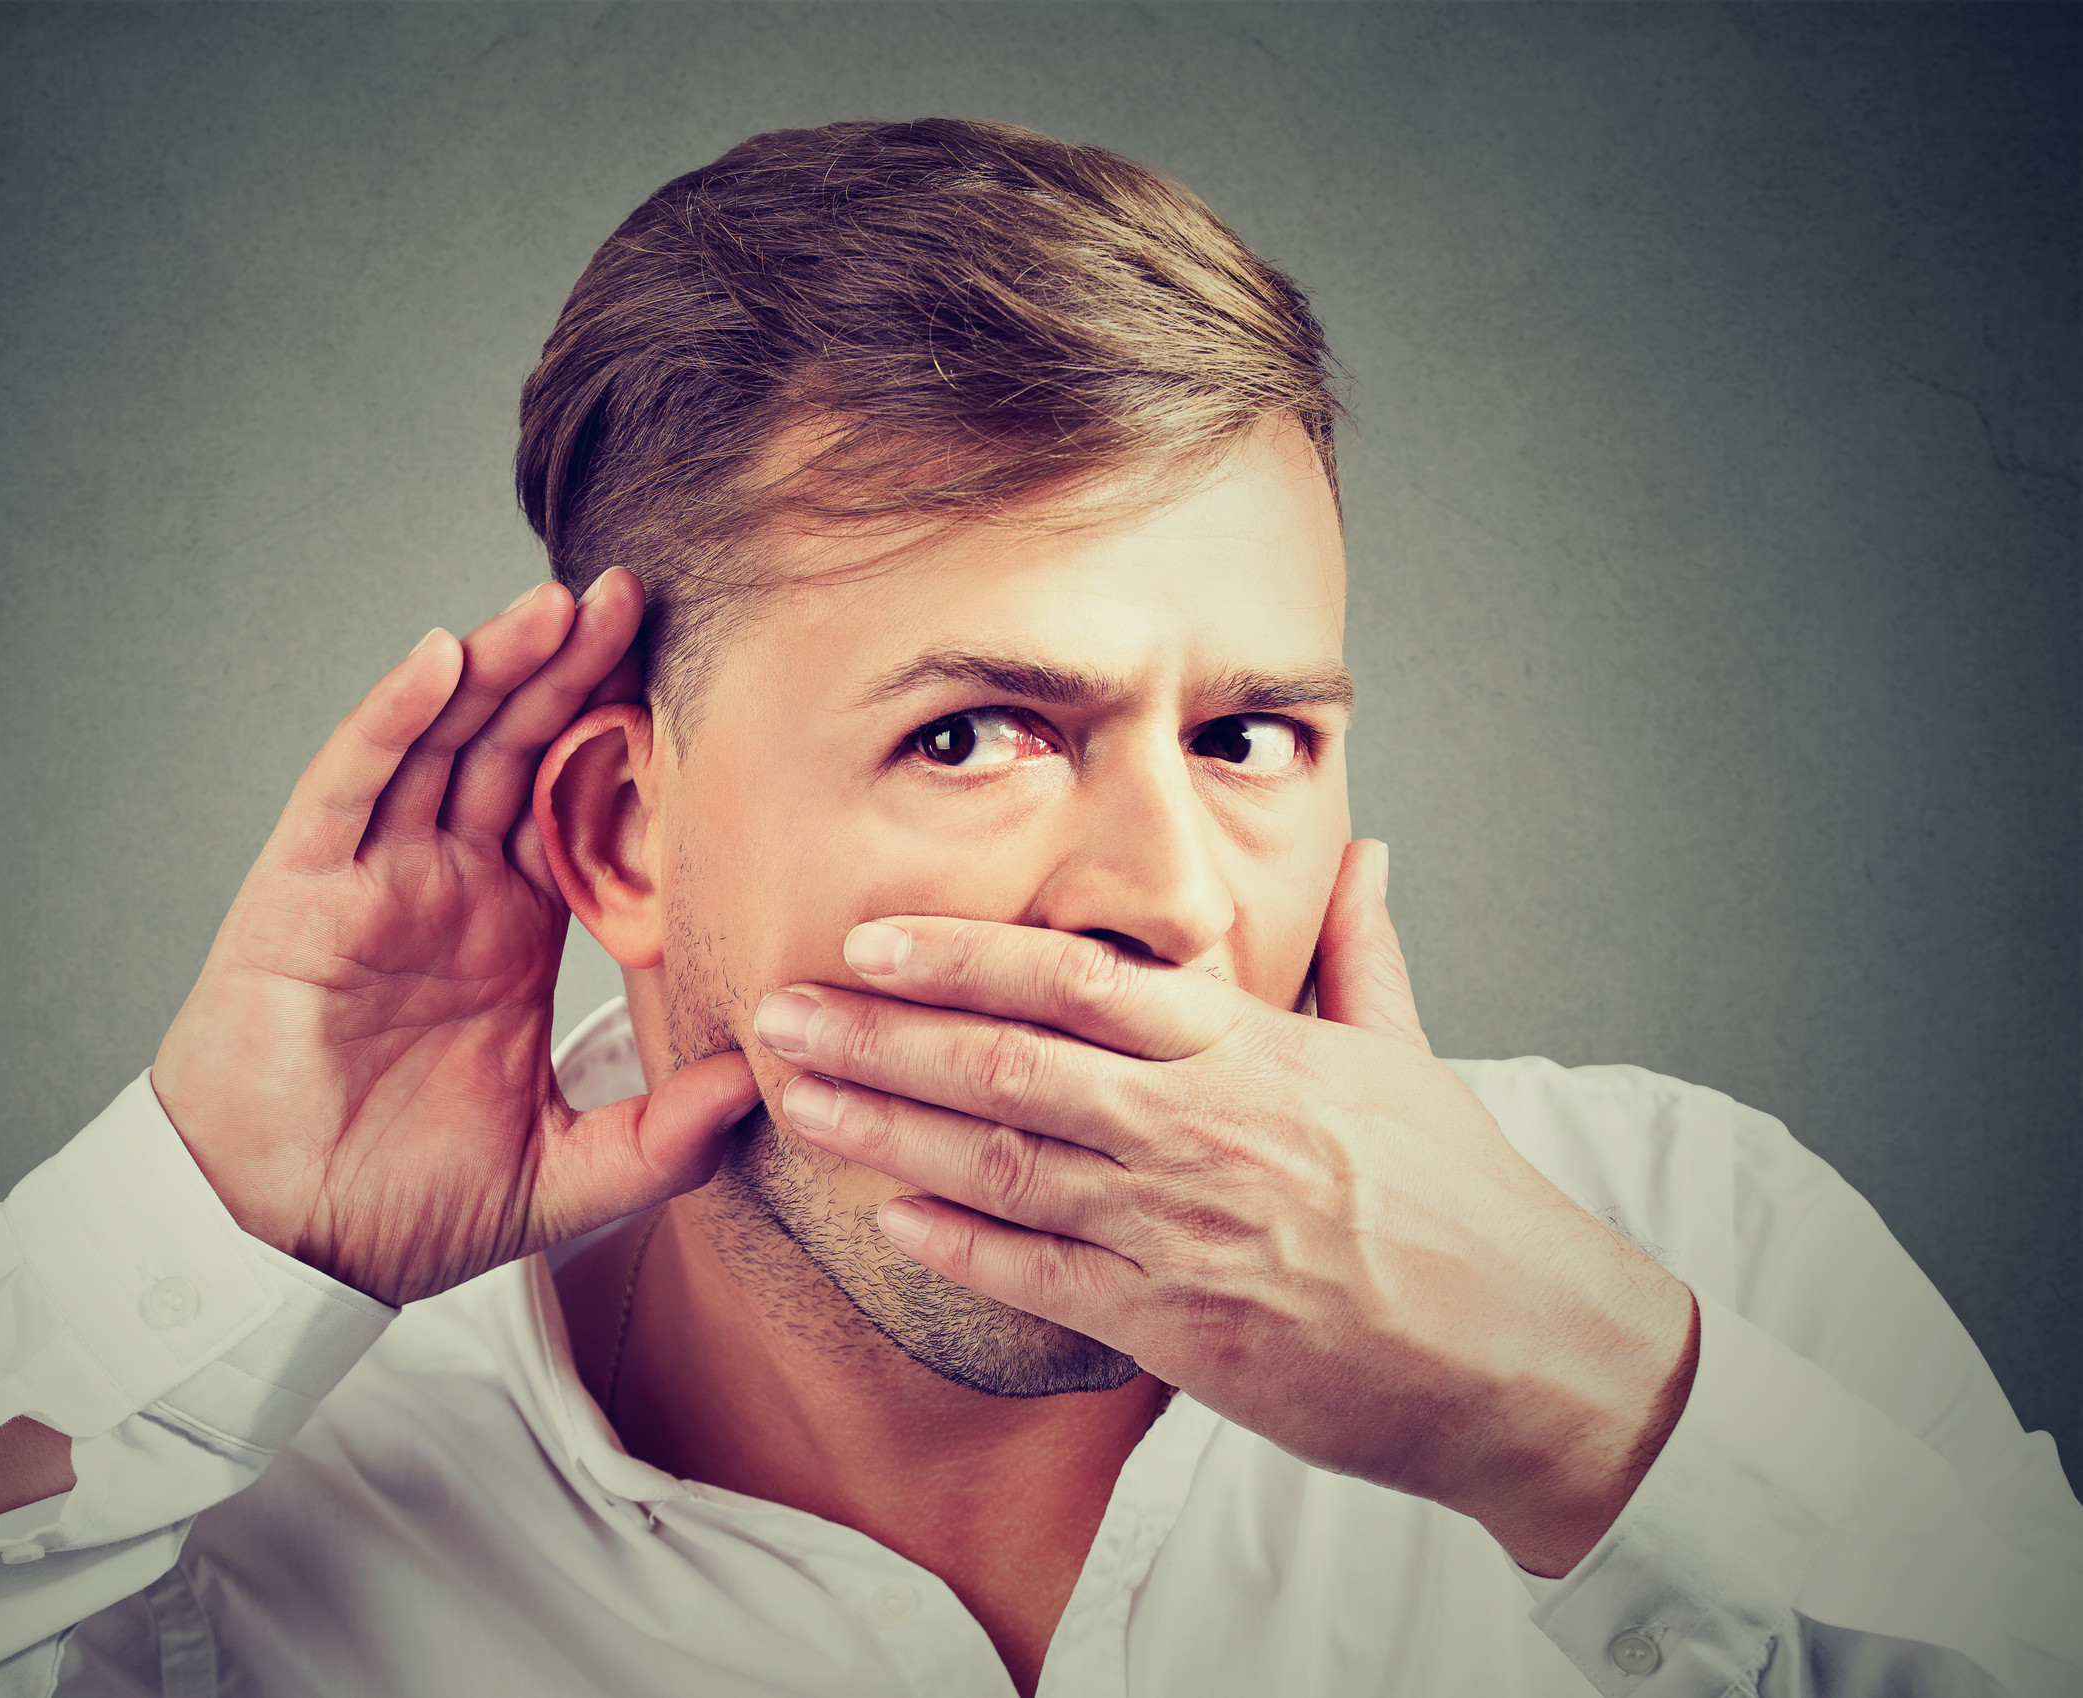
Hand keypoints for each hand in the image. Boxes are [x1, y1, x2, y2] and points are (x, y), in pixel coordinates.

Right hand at [151, 571, 758, 1306]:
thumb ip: (661, 1137)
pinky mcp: (302, 892)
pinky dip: (391, 719)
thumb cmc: (404, 1207)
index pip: (573, 805)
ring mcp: (370, 880)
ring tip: (557, 602)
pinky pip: (349, 786)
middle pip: (512, 747)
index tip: (687, 676)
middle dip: (567, 669)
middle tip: (632, 594)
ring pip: (438, 743)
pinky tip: (442, 659)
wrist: (284, 1247)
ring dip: (494, 668)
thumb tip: (758, 1085)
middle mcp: (442, 887)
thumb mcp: (563, 1175)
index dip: (620, 739)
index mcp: (507, 931)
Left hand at [755, 840, 1697, 1576]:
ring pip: (1000, 1164)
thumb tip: (1366, 852)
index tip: (868, 941)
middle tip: (776, 1011)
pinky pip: (1039, 1276)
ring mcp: (1179, 1227)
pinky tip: (884, 1213)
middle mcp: (1196, 1126)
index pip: (1077, 981)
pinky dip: (955, 1242)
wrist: (1528, 1352)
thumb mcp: (1410, 1056)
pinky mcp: (1176, 1326)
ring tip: (794, 1100)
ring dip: (883, 1129)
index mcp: (1246, 1049)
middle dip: (879, 1037)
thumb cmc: (1465, 1202)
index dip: (959, 957)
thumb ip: (1359, 952)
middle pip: (1006, 1065)